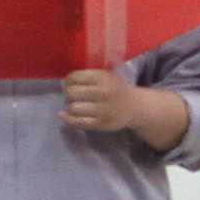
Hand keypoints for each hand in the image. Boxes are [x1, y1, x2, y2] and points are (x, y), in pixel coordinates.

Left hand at [58, 67, 190, 149]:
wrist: (135, 107)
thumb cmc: (116, 88)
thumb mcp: (106, 75)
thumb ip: (88, 75)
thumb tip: (64, 81)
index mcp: (103, 77)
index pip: (75, 77)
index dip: (68, 80)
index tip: (70, 83)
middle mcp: (103, 92)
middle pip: (71, 92)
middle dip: (68, 93)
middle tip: (71, 95)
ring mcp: (102, 110)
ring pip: (73, 108)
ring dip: (69, 106)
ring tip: (73, 104)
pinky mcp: (101, 124)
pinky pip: (78, 122)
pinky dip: (67, 119)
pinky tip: (63, 115)